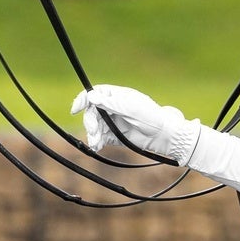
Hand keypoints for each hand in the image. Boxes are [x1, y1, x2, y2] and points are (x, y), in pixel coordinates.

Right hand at [70, 84, 199, 162]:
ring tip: (96, 142)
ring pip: (95, 126)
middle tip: (93, 132)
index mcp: (117, 96)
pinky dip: (96, 141)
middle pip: (92, 112)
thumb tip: (92, 96)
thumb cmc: (151, 118)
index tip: (76, 109)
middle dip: (90, 122)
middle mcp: (113, 108)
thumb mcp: (132, 108)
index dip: (83, 100)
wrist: (163, 136)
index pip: (94, 94)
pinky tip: (97, 146)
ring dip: (92, 134)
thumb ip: (112, 103)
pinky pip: (100, 137)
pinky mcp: (114, 136)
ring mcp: (113, 122)